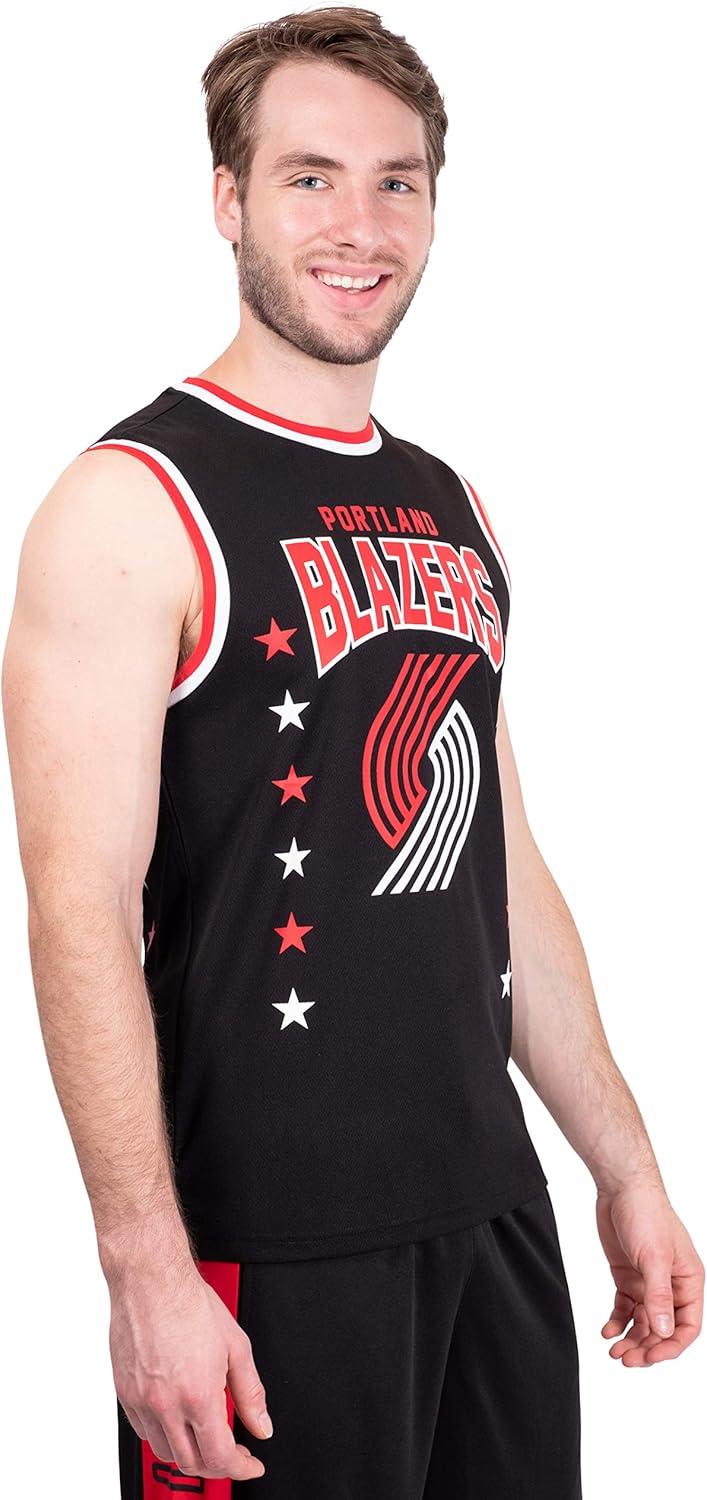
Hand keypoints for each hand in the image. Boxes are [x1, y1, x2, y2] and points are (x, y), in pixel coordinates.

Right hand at [108, 1254, 271, 1481]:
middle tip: (232, 1452)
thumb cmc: (188, 1302)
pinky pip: (142, 1431)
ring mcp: (140, 1400)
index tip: (250, 1464)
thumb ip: (251, 1392)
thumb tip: (261, 1424)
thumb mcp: (236, 1346)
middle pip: (190, 1463)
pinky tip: (177, 1420)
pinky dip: (162, 1436)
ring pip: (163, 1451)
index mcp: (198, 1395)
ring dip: (188, 1454)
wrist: (150, 1279)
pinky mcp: (123, 1392)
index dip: (240, 1468)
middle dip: (216, 1466)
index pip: (220, 1457)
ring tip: (204, 1436)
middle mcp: (165, 1404)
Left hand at [595, 1175, 703, 1365]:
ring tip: (614, 1350)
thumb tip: (662, 1332)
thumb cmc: (647, 1213)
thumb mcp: (654, 1257)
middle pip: (663, 1329)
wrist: (621, 1188)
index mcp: (689, 1281)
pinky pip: (625, 1308)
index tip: (650, 1357)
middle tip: (626, 1358)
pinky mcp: (628, 1277)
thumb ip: (659, 1296)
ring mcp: (648, 1282)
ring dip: (631, 1338)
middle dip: (646, 1347)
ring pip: (643, 1322)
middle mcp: (671, 1285)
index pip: (687, 1326)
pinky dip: (617, 1321)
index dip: (670, 1346)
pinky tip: (607, 1330)